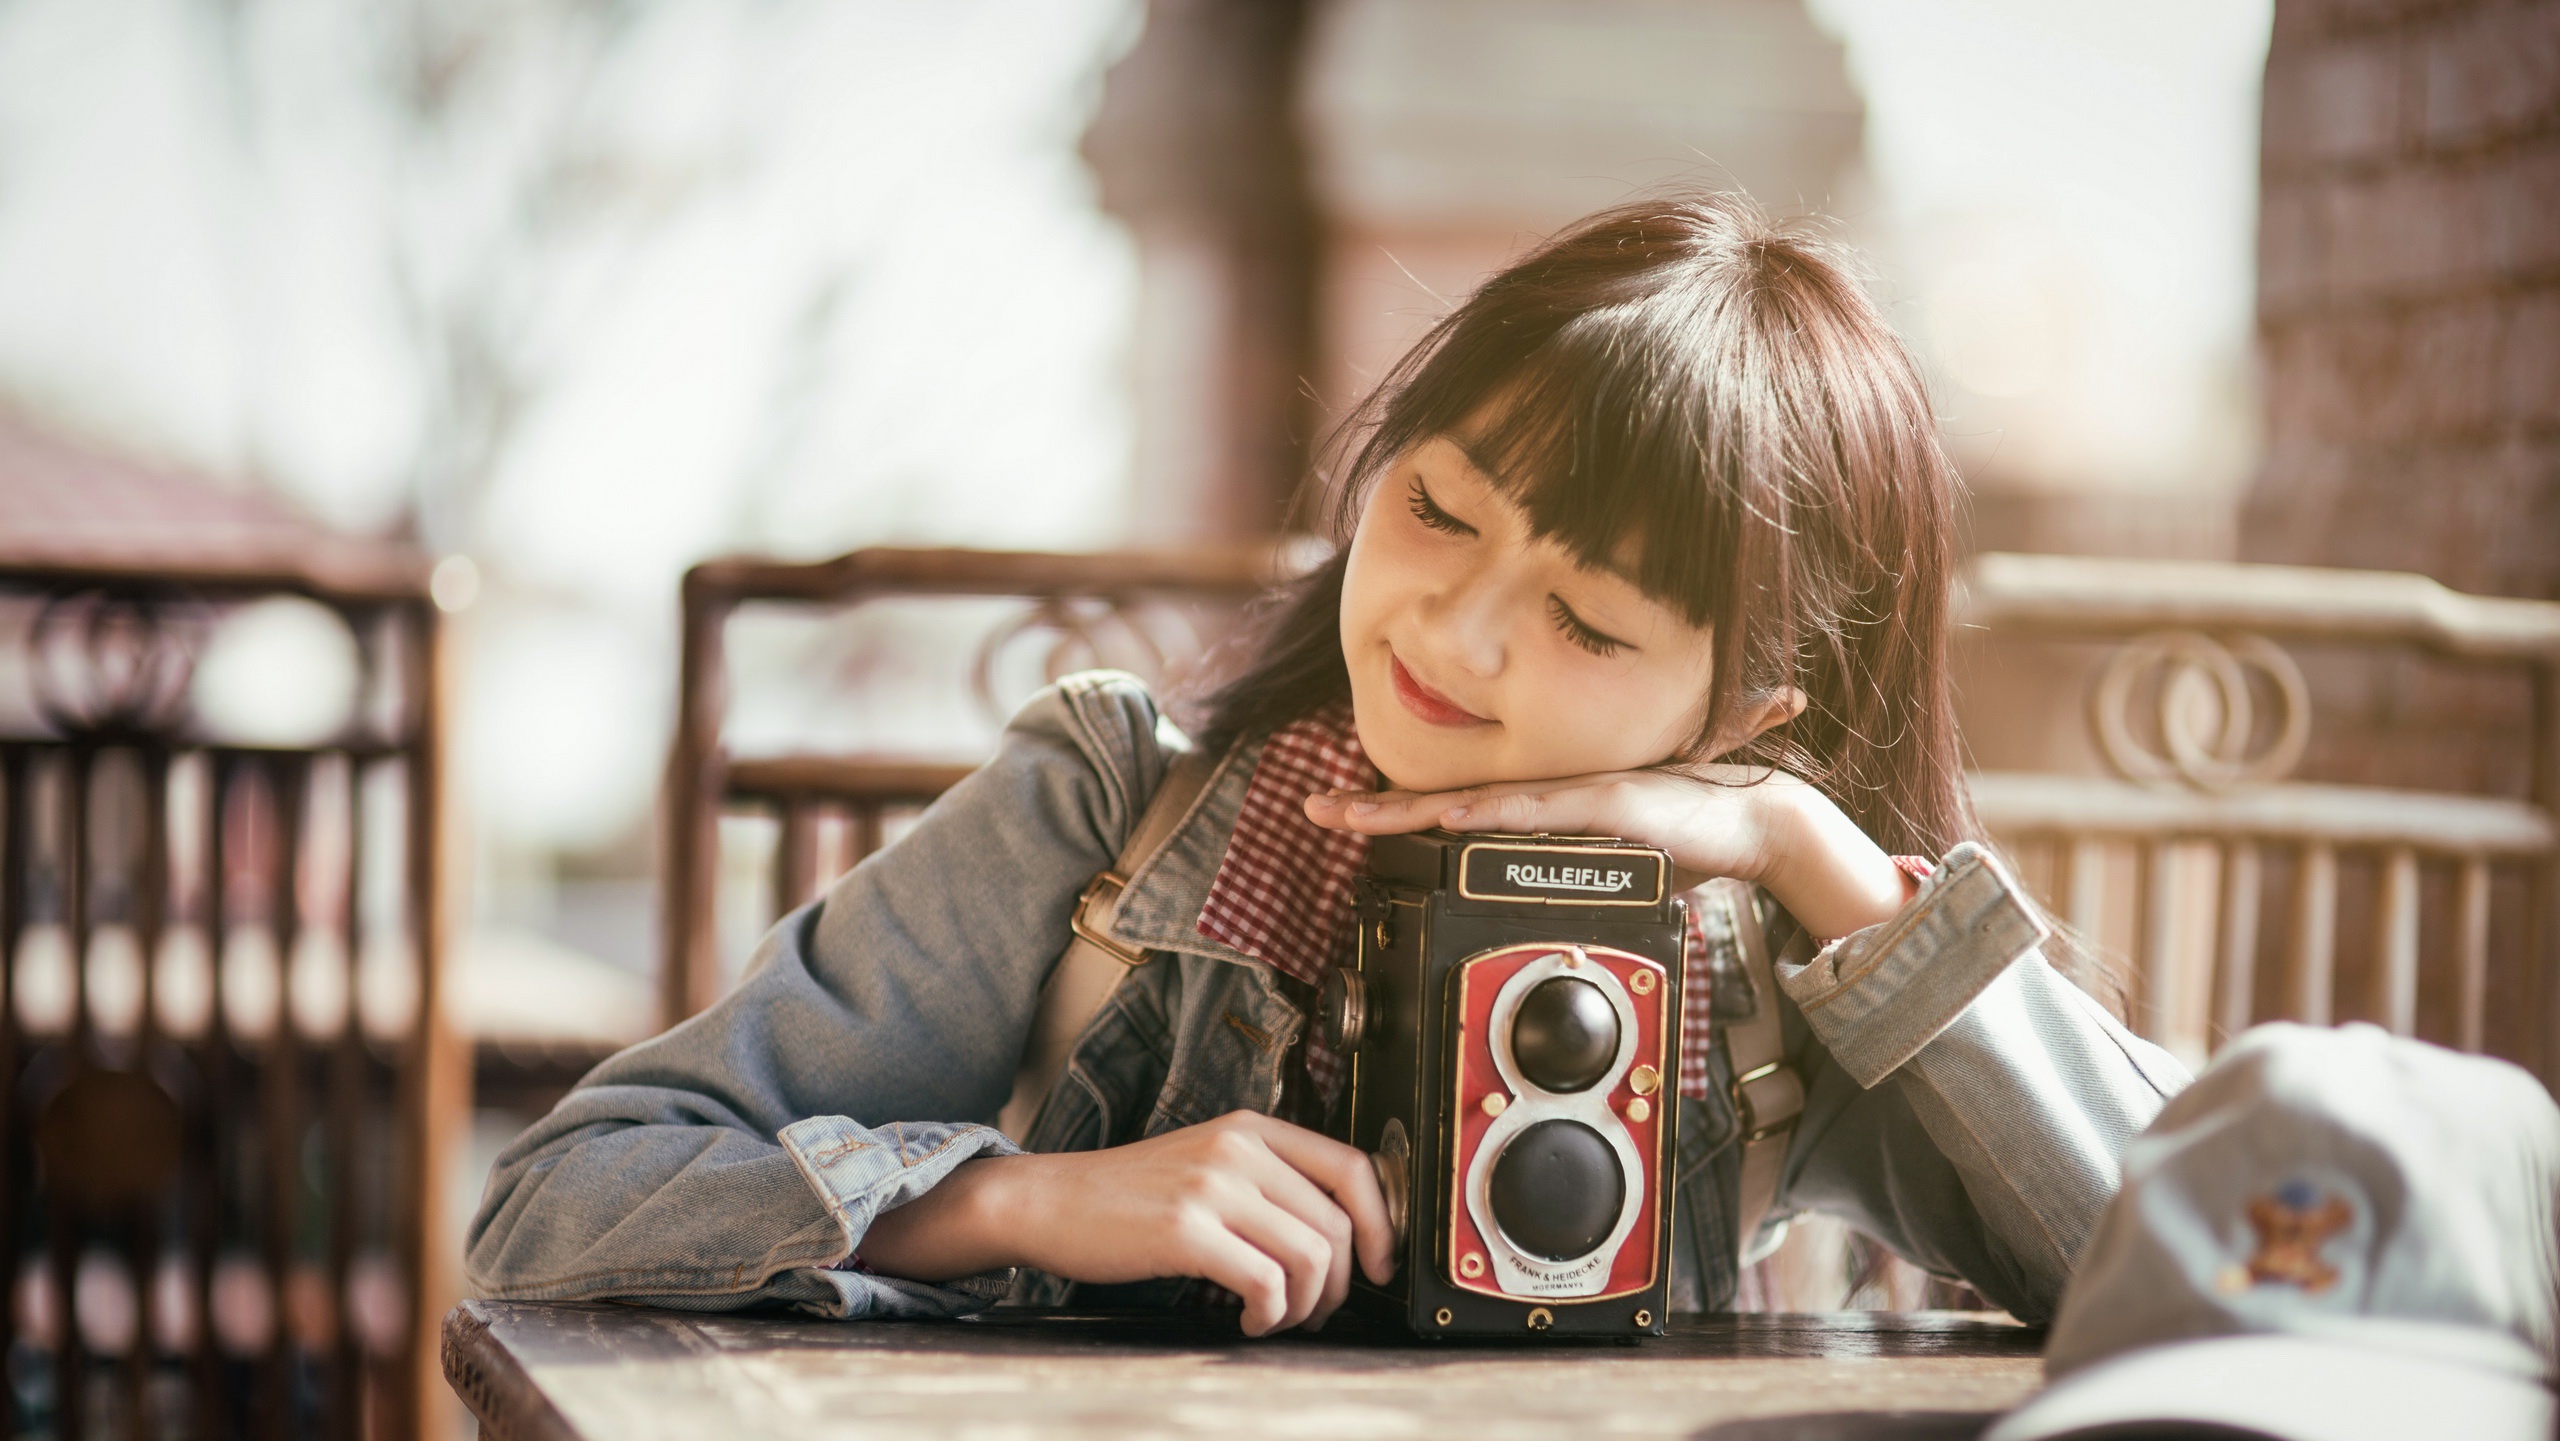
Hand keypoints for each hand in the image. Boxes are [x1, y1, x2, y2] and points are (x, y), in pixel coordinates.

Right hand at [856, 1111, 1394, 1335]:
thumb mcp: (1207, 1163)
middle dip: (1340, 1283)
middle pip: (1336, 1223)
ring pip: (1310, 1257)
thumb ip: (1265, 1181)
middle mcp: (1239, 1148)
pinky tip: (1249, 1319)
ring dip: (1305, 1305)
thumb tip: (1336, 1234)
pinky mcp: (1186, 1229)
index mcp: (1251, 1128)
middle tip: (1316, 1311)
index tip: (1380, 1265)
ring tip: (1277, 1317)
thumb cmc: (1129, 1197)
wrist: (1050, 1201)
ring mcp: (1212, 1186)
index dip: (1380, 1225)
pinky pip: (1266, 1282)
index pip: (1351, 1167)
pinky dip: (1270, 1313)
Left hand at [1301, 765, 1909, 942]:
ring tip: (1356, 816)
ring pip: (1474, 803)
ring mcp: (1572, 799)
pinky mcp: (1606, 807)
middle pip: (1444, 803)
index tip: (1339, 817)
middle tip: (1317, 810)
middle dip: (1377, 811)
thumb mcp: (1608, 875)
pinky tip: (1448, 818)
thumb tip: (1534, 914)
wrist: (1756, 824)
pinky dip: (1489, 816)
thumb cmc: (1682, 844)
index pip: (1453, 811)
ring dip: (1412, 812)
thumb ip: (1565, 885)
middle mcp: (1546, 796)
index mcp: (1540, 812)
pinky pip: (1535, 813)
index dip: (1395, 816)